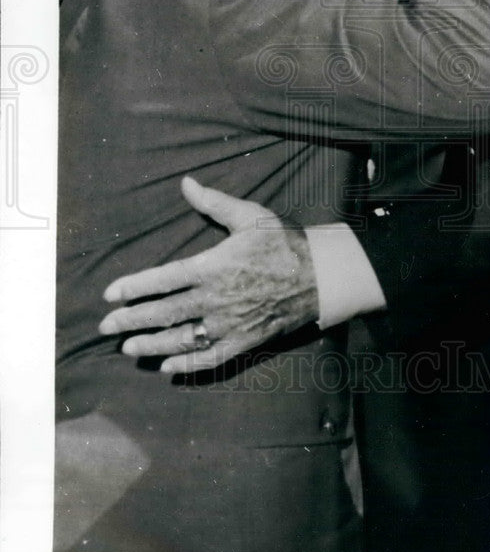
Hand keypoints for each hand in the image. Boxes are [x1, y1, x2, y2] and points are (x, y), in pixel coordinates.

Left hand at [98, 177, 318, 373]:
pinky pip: (210, 359)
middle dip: (131, 321)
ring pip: (182, 340)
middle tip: (106, 328)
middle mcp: (216, 299)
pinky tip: (167, 368)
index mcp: (213, 266)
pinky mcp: (244, 342)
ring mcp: (229, 324)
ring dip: (152, 346)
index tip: (109, 294)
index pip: (163, 279)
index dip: (133, 287)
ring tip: (129, 348)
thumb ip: (213, 203)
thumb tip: (186, 183)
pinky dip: (187, 366)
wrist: (320, 275)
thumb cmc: (282, 242)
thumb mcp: (249, 216)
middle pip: (164, 313)